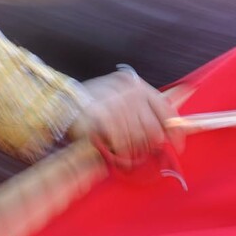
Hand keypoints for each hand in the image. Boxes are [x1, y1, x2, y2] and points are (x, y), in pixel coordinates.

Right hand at [68, 67, 183, 167]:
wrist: (59, 104)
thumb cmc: (89, 104)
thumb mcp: (118, 97)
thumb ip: (141, 109)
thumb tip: (167, 131)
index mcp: (134, 84)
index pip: (166, 109)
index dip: (175, 131)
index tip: (176, 144)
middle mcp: (129, 92)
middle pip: (154, 130)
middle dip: (147, 144)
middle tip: (135, 148)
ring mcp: (117, 104)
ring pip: (139, 140)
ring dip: (130, 149)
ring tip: (118, 146)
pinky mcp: (105, 119)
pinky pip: (122, 144)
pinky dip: (117, 151)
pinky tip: (110, 147)